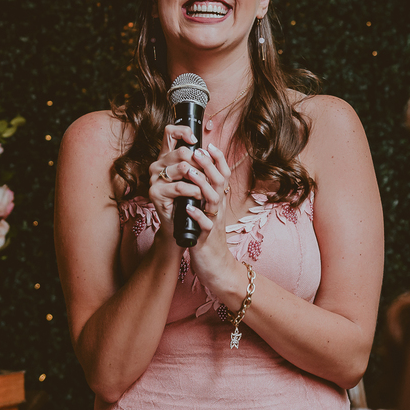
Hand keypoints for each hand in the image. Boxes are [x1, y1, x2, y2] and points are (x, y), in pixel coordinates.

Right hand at [147, 126, 220, 242]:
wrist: (181, 224)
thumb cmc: (189, 198)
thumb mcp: (196, 177)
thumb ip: (199, 162)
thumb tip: (209, 149)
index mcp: (167, 157)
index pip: (169, 133)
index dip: (183, 131)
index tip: (195, 141)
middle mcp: (158, 164)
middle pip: (181, 151)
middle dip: (200, 163)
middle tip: (207, 175)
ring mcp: (154, 178)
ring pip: (182, 167)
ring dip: (199, 178)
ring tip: (204, 188)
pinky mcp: (155, 192)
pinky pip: (179, 186)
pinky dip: (194, 191)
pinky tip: (197, 196)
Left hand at [182, 144, 240, 291]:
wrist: (216, 265)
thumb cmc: (207, 234)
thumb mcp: (208, 210)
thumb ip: (205, 192)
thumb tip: (198, 171)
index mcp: (219, 200)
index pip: (223, 175)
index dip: (218, 159)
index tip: (209, 144)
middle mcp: (219, 208)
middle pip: (219, 182)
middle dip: (209, 165)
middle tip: (198, 150)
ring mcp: (214, 221)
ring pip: (213, 199)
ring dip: (202, 185)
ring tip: (191, 173)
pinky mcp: (206, 237)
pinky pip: (204, 224)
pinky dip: (196, 215)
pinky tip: (187, 207)